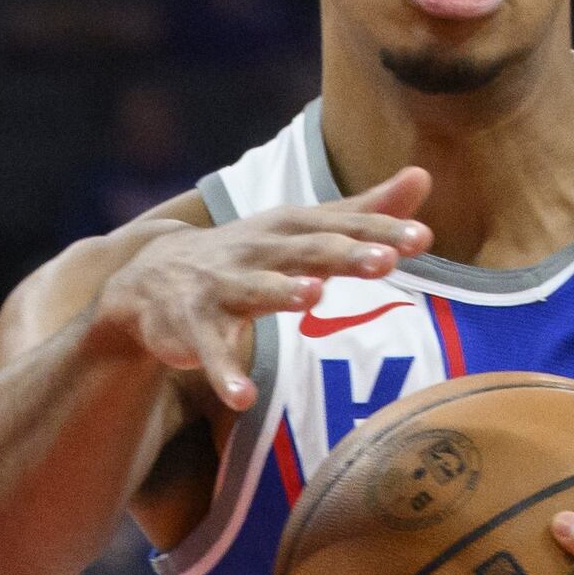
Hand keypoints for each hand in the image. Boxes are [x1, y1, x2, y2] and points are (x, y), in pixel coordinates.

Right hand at [86, 169, 432, 410]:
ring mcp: (222, 287)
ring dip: (281, 291)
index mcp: (289, 228)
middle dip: (344, 254)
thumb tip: (422, 176)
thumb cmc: (250, 254)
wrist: (151, 277)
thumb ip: (363, 210)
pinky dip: (225, 374)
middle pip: (307, 251)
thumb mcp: (303, 229)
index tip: (422, 238)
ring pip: (255, 289)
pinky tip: (243, 397)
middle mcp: (258, 251)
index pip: (342, 225)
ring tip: (313, 296)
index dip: (380, 231)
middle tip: (385, 261)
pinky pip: (210, 352)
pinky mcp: (192, 326)